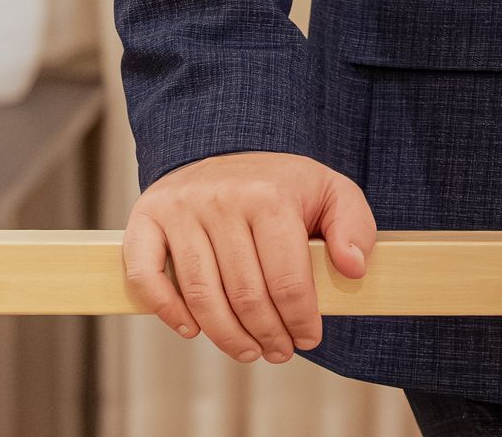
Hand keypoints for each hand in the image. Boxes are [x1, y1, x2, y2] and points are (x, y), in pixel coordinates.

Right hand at [122, 151, 375, 363]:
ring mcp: (181, 209)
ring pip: (202, 297)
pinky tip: (192, 329)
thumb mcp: (329, 191)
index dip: (300, 320)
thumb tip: (353, 267)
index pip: (286, 279)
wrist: (225, 148)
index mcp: (269, 194)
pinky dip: (167, 311)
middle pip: (245, 295)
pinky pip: (147, 277)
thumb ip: (354, 225)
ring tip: (248, 350)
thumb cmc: (279, 183)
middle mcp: (222, 199)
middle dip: (267, 335)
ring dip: (226, 337)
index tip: (308, 338)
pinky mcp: (147, 219)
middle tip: (279, 352)